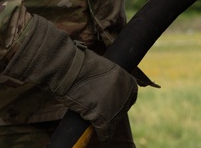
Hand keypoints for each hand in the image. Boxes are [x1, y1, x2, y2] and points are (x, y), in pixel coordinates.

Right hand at [5, 15, 137, 139]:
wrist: (69, 69)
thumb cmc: (82, 66)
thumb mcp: (104, 68)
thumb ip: (112, 80)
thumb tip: (111, 91)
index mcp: (127, 80)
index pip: (130, 96)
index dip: (121, 102)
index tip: (114, 104)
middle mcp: (124, 93)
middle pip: (122, 110)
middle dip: (114, 112)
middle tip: (102, 111)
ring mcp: (114, 106)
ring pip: (113, 121)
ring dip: (107, 123)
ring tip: (98, 122)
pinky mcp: (103, 118)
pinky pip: (104, 131)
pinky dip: (102, 134)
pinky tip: (99, 134)